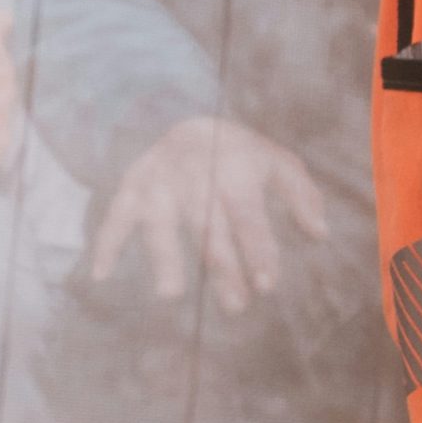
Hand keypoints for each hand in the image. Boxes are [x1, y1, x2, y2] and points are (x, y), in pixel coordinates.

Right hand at [85, 114, 343, 315]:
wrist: (181, 116)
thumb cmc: (239, 153)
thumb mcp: (276, 162)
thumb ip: (301, 195)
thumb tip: (320, 234)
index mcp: (234, 171)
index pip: (247, 215)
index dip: (258, 249)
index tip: (268, 284)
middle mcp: (194, 178)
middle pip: (208, 228)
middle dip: (222, 267)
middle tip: (236, 306)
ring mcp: (159, 184)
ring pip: (160, 225)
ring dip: (164, 258)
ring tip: (171, 294)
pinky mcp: (130, 190)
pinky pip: (114, 217)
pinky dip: (106, 243)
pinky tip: (100, 274)